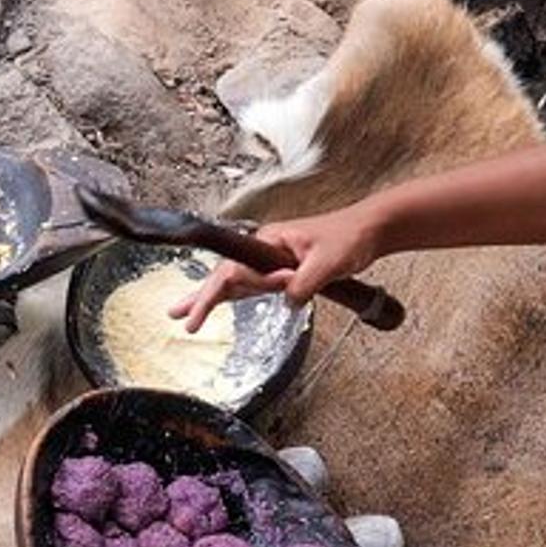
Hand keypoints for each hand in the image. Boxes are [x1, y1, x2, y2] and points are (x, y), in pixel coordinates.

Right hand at [166, 202, 385, 331]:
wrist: (369, 230)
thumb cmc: (348, 237)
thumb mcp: (327, 264)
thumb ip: (303, 285)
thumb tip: (286, 302)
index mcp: (268, 241)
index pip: (235, 270)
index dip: (216, 292)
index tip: (199, 312)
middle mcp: (264, 249)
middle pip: (225, 275)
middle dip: (199, 297)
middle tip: (176, 314)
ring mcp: (271, 260)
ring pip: (235, 282)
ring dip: (210, 298)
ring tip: (188, 316)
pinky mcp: (282, 270)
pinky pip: (253, 286)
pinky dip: (234, 297)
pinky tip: (221, 305)